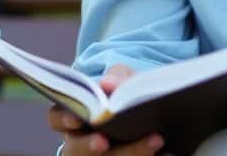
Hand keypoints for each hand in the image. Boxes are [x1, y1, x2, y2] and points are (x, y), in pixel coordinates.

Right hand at [47, 64, 165, 154]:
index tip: (76, 119)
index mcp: (73, 117)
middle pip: (76, 150)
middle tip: (104, 142)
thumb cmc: (129, 93)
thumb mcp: (124, 80)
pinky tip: (170, 152)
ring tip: (157, 140)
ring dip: (130, 153)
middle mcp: (80, 144)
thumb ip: (118, 78)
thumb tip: (109, 84)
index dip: (63, 119)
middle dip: (89, 146)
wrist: (153, 112)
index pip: (57, 118)